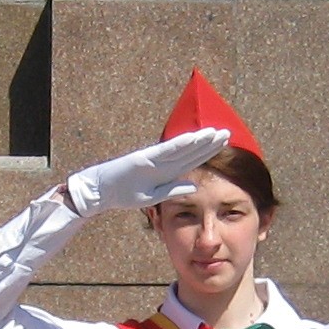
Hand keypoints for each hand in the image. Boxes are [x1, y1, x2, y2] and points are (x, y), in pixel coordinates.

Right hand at [61, 129, 225, 220]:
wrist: (100, 191)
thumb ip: (173, 190)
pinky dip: (179, 145)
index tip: (223, 144)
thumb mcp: (152, 196)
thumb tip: (194, 185)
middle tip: (227, 132)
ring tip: (215, 133)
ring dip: (198, 141)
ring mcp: (153, 159)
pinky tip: (193, 139)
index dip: (207, 151)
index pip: (191, 159)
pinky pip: (165, 151)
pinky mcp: (143, 159)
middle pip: (190, 151)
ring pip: (181, 148)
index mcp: (165, 171)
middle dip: (208, 142)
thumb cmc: (124, 194)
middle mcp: (162, 162)